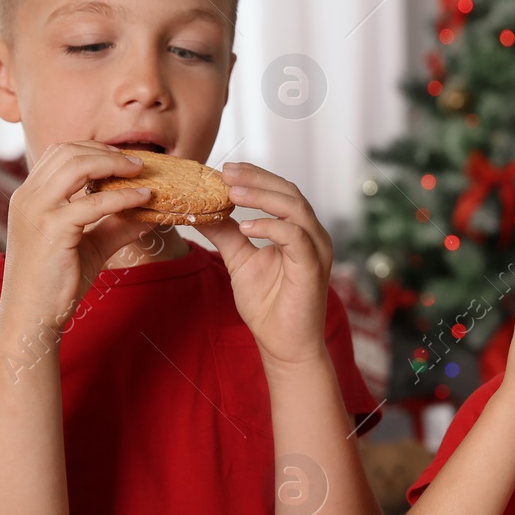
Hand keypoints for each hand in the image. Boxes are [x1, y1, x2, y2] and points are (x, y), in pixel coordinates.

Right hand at [0, 142, 158, 325]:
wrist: (32, 317)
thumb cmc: (56, 283)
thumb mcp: (91, 245)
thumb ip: (116, 224)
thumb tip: (150, 211)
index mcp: (30, 196)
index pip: (60, 153)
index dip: (95, 150)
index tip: (124, 160)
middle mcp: (28, 197)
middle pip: (68, 151)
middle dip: (106, 152)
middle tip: (138, 163)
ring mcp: (36, 210)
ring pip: (77, 165)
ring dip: (114, 164)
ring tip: (141, 173)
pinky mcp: (51, 228)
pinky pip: (93, 203)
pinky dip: (123, 196)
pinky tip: (144, 199)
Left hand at [195, 163, 332, 366]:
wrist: (284, 345)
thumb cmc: (268, 306)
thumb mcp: (240, 260)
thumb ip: (225, 234)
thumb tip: (199, 210)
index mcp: (298, 230)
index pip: (280, 191)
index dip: (254, 177)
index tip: (224, 169)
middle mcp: (311, 235)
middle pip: (289, 191)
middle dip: (256, 179)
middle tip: (226, 172)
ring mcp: (316, 250)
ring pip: (295, 208)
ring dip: (262, 196)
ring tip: (231, 193)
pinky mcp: (313, 267)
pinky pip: (295, 237)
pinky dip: (270, 227)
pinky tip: (245, 227)